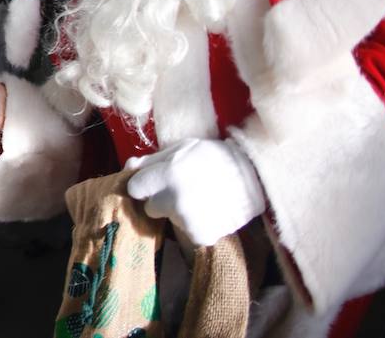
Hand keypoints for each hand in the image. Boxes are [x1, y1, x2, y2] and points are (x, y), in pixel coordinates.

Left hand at [125, 138, 265, 245]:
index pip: (135, 188)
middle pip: (150, 207)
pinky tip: (210, 213)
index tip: (156, 184)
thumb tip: (128, 168)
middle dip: (161, 201)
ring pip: (170, 221)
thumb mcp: (181, 148)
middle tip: (183, 191)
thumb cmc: (214, 157)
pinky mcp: (201, 236)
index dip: (145, 185)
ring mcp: (187, 220)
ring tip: (201, 200)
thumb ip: (152, 160)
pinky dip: (197, 227)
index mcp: (166, 174)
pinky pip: (189, 233)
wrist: (255, 175)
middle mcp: (174, 199)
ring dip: (180, 214)